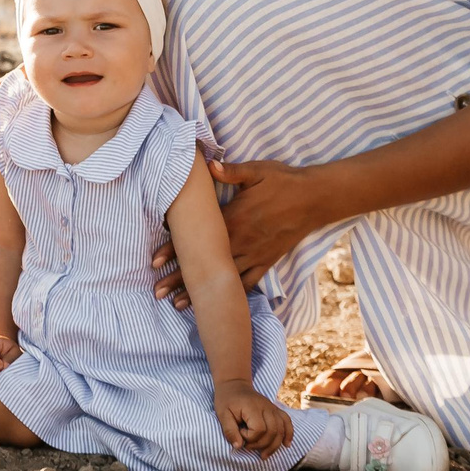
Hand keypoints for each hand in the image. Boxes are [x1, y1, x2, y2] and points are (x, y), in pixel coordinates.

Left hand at [151, 156, 329, 304]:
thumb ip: (231, 172)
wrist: (315, 199)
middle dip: (179, 278)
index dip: (175, 249)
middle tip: (157, 292)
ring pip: (223, 279)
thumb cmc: (284, 181)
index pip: (198, 238)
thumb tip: (208, 164)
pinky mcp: (267, 261)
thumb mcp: (257, 171)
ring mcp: (254, 254)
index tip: (155, 261)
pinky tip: (220, 306)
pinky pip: (247, 282)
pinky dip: (232, 294)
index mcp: (233, 219)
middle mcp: (241, 242)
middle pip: (205, 264)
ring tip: (179, 306)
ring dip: (201, 292)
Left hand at [214, 379, 294, 454]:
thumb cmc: (227, 400)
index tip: (239, 433)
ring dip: (274, 445)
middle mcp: (266, 407)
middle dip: (261, 445)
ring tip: (264, 455)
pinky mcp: (275, 409)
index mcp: (252, 407)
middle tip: (247, 446)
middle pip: (272, 431)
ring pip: (281, 430)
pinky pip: (287, 421)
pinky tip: (286, 444)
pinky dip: (289, 434)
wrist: (234, 385)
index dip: (250, 437)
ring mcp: (272, 408)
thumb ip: (229, 430)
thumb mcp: (222, 414)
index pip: (259, 429)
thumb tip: (238, 446)